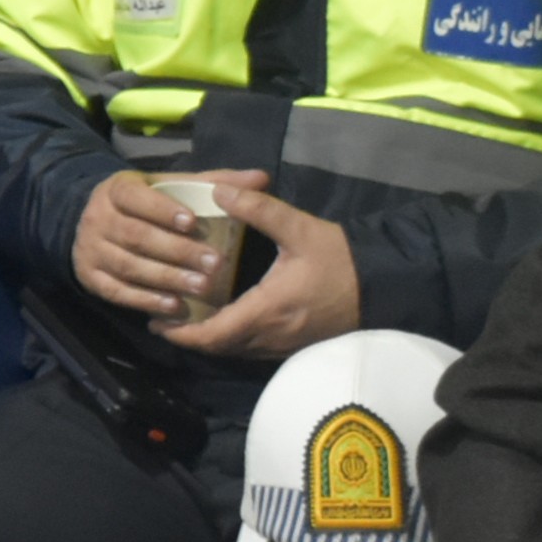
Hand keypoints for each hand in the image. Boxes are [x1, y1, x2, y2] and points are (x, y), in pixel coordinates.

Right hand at [73, 171, 232, 319]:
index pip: (135, 198)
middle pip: (136, 236)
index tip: (193, 223)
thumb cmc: (145, 203)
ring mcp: (90, 250)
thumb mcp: (170, 186)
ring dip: (167, 278)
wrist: (97, 222)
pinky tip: (174, 306)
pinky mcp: (89, 277)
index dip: (162, 210)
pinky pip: (118, 292)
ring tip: (202, 287)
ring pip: (129, 266)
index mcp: (117, 190)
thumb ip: (212, 183)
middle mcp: (98, 218)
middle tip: (215, 264)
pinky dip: (146, 300)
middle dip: (177, 251)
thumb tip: (261, 178)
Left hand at [156, 176, 360, 359]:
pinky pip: (251, 349)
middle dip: (188, 337)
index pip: (213, 334)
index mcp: (267, 310)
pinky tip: (222, 320)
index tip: (156, 321)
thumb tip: (218, 190)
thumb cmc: (341, 258)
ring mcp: (283, 345)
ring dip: (209, 340)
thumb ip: (259, 210)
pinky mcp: (294, 344)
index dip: (182, 333)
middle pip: (219, 348)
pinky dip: (230, 340)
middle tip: (162, 318)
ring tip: (185, 318)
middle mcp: (271, 336)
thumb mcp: (300, 229)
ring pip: (235, 351)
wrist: (385, 285)